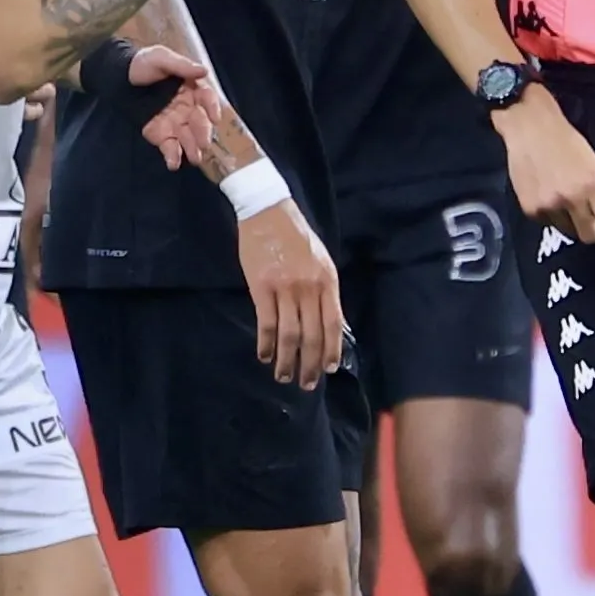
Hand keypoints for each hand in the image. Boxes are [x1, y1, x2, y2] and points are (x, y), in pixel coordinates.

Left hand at [126, 46, 217, 169]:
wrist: (118, 78)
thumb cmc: (142, 64)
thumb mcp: (161, 57)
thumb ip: (181, 65)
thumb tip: (203, 71)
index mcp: (191, 88)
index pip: (206, 98)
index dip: (212, 107)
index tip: (215, 117)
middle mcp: (187, 108)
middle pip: (200, 122)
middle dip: (203, 133)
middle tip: (204, 143)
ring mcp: (174, 122)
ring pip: (188, 137)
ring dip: (192, 148)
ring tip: (194, 158)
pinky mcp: (160, 134)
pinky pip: (170, 147)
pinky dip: (173, 156)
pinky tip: (173, 163)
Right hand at [239, 200, 346, 390]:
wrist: (267, 211)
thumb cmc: (296, 237)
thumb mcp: (321, 260)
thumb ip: (325, 290)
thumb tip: (329, 323)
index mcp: (327, 281)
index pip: (333, 323)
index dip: (331, 349)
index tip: (328, 369)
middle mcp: (309, 287)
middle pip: (312, 334)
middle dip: (310, 364)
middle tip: (306, 384)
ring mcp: (285, 288)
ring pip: (289, 334)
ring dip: (287, 360)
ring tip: (284, 376)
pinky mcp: (261, 287)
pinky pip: (267, 322)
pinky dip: (266, 343)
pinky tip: (265, 356)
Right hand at [501, 91, 594, 266]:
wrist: (530, 127)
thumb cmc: (568, 143)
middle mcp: (574, 200)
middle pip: (589, 236)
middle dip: (591, 230)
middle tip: (586, 216)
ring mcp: (551, 206)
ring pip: (567, 230)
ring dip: (568, 219)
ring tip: (559, 192)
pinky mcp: (531, 209)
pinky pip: (547, 222)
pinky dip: (549, 213)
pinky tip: (544, 190)